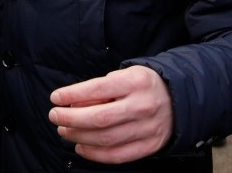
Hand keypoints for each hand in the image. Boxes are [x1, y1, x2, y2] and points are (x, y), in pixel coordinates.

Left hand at [49, 66, 172, 163]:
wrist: (177, 99)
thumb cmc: (140, 85)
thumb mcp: (122, 75)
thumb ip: (99, 89)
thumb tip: (71, 104)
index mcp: (134, 82)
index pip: (96, 90)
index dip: (72, 95)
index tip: (55, 98)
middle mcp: (142, 106)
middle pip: (99, 118)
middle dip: (71, 119)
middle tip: (54, 117)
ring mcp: (148, 128)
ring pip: (106, 139)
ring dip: (79, 137)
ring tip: (64, 131)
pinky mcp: (150, 145)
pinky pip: (118, 155)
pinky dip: (95, 154)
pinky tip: (81, 146)